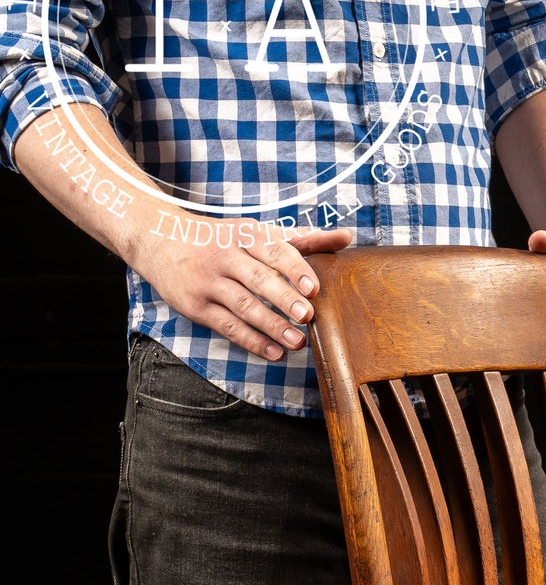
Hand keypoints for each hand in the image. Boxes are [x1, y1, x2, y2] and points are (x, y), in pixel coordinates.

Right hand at [137, 224, 354, 360]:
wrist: (158, 239)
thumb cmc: (221, 239)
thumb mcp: (256, 232)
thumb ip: (302, 238)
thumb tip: (347, 236)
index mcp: (244, 234)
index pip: (272, 250)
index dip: (294, 269)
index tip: (314, 287)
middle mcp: (225, 255)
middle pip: (258, 278)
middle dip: (283, 297)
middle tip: (307, 315)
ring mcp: (209, 282)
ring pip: (243, 306)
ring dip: (271, 325)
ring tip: (298, 342)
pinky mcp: (196, 305)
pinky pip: (227, 326)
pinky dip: (252, 341)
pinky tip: (274, 353)